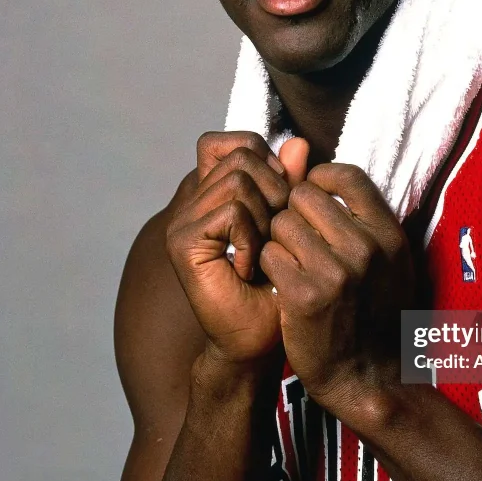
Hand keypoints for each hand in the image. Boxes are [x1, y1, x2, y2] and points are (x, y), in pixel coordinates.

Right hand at [166, 131, 309, 365]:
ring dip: (264, 218)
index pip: (238, 142)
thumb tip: (299, 143)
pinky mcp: (182, 242)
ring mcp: (184, 219)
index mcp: (218, 192)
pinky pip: (231, 211)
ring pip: (238, 181)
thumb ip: (292, 183)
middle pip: (242, 156)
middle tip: (274, 235)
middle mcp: (195, 200)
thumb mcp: (292, 225)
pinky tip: (248, 268)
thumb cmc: (277, 286)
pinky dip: (251, 239)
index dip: (267, 159)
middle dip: (274, 190)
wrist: (259, 338)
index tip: (282, 197)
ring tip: (261, 252)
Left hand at [258, 164, 414, 409]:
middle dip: (293, 213)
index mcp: (389, 235)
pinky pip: (268, 254)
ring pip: (280, 223)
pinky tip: (283, 283)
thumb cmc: (376, 315)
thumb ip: (366, 220)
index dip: (319, 177)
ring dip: (278, 241)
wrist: (367, 376)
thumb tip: (324, 175)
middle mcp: (366, 248)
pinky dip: (269, 267)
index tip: (311, 192)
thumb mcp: (390, 263)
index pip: (347, 176)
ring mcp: (335, 272)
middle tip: (297, 239)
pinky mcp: (304, 295)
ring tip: (292, 263)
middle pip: (304, 196)